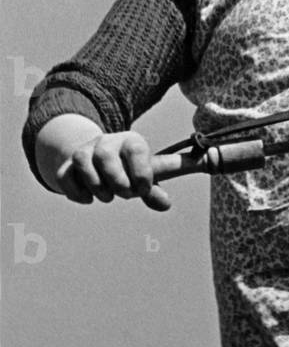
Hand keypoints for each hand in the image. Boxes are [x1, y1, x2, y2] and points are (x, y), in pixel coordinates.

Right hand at [56, 131, 170, 210]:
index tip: (144, 190)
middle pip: (105, 155)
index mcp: (131, 141)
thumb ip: (155, 191)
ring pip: (82, 161)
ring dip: (96, 185)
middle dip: (117, 180)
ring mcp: (85, 151)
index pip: (136, 149)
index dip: (141, 173)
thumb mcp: (146, 177)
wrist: (100, 162)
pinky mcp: (67, 165)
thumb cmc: (130, 171)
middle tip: (126, 194)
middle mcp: (107, 142)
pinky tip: (88, 199)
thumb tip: (166, 205)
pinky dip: (76, 191)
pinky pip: (64, 175)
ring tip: (108, 197)